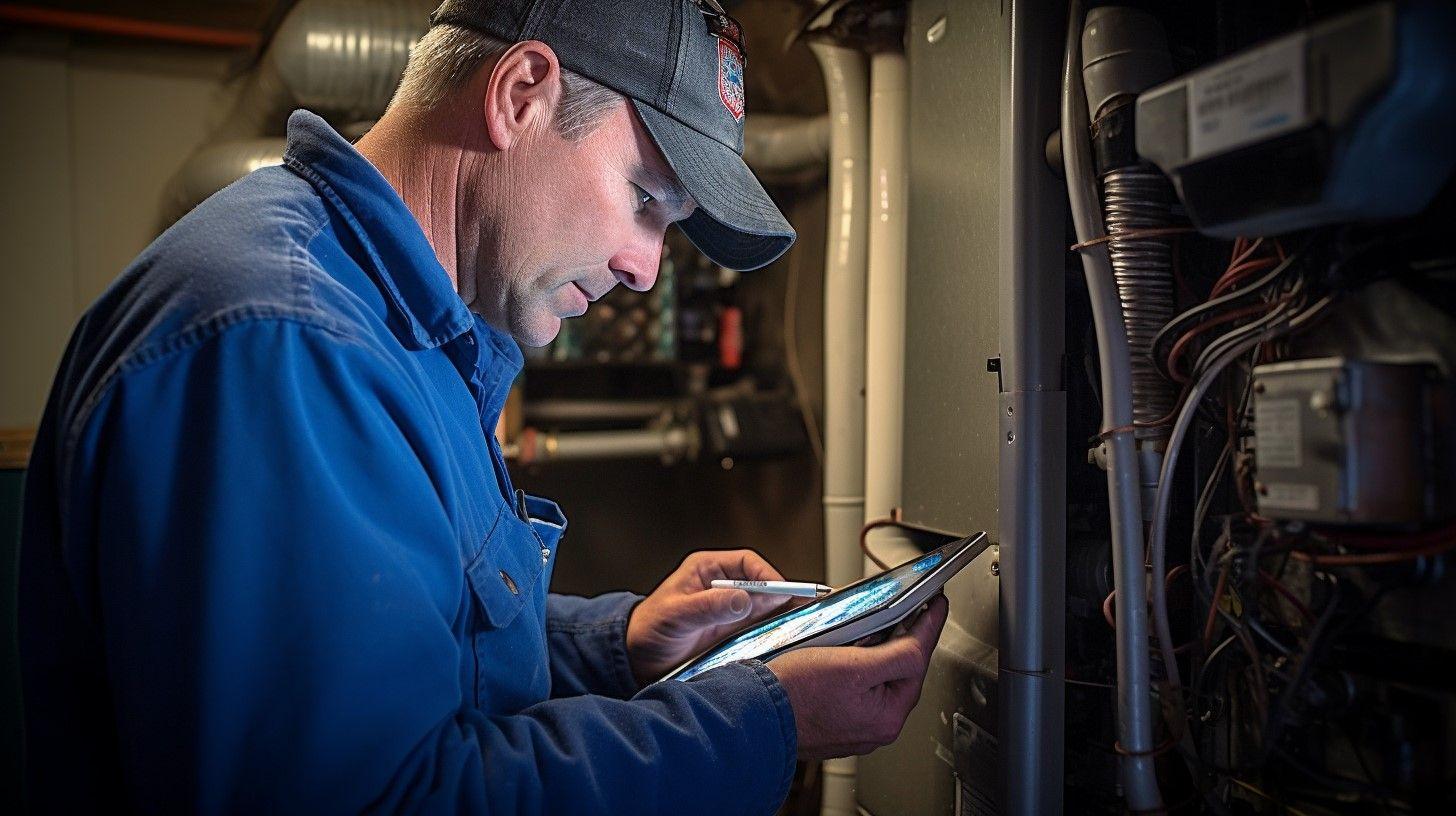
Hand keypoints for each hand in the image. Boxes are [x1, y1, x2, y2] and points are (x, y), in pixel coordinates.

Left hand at [626, 550, 793, 684]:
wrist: (636, 659)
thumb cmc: (648, 629)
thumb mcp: (676, 616)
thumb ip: (708, 607)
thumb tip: (743, 599)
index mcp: (706, 570)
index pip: (747, 563)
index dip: (768, 575)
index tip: (781, 591)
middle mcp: (721, 586)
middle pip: (761, 584)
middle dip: (782, 595)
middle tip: (801, 609)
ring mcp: (728, 609)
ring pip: (764, 606)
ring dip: (780, 614)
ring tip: (800, 623)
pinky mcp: (731, 631)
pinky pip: (759, 627)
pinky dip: (772, 631)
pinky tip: (782, 637)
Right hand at [766, 594, 948, 761]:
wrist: (753, 717)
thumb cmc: (795, 694)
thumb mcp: (853, 666)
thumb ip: (896, 655)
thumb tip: (921, 644)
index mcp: (887, 717)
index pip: (918, 661)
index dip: (929, 626)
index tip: (937, 604)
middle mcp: (875, 728)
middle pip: (900, 672)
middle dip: (904, 639)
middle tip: (910, 610)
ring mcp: (854, 726)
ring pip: (878, 680)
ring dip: (878, 653)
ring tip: (875, 628)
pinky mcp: (835, 721)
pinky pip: (857, 689)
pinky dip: (856, 668)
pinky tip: (847, 654)